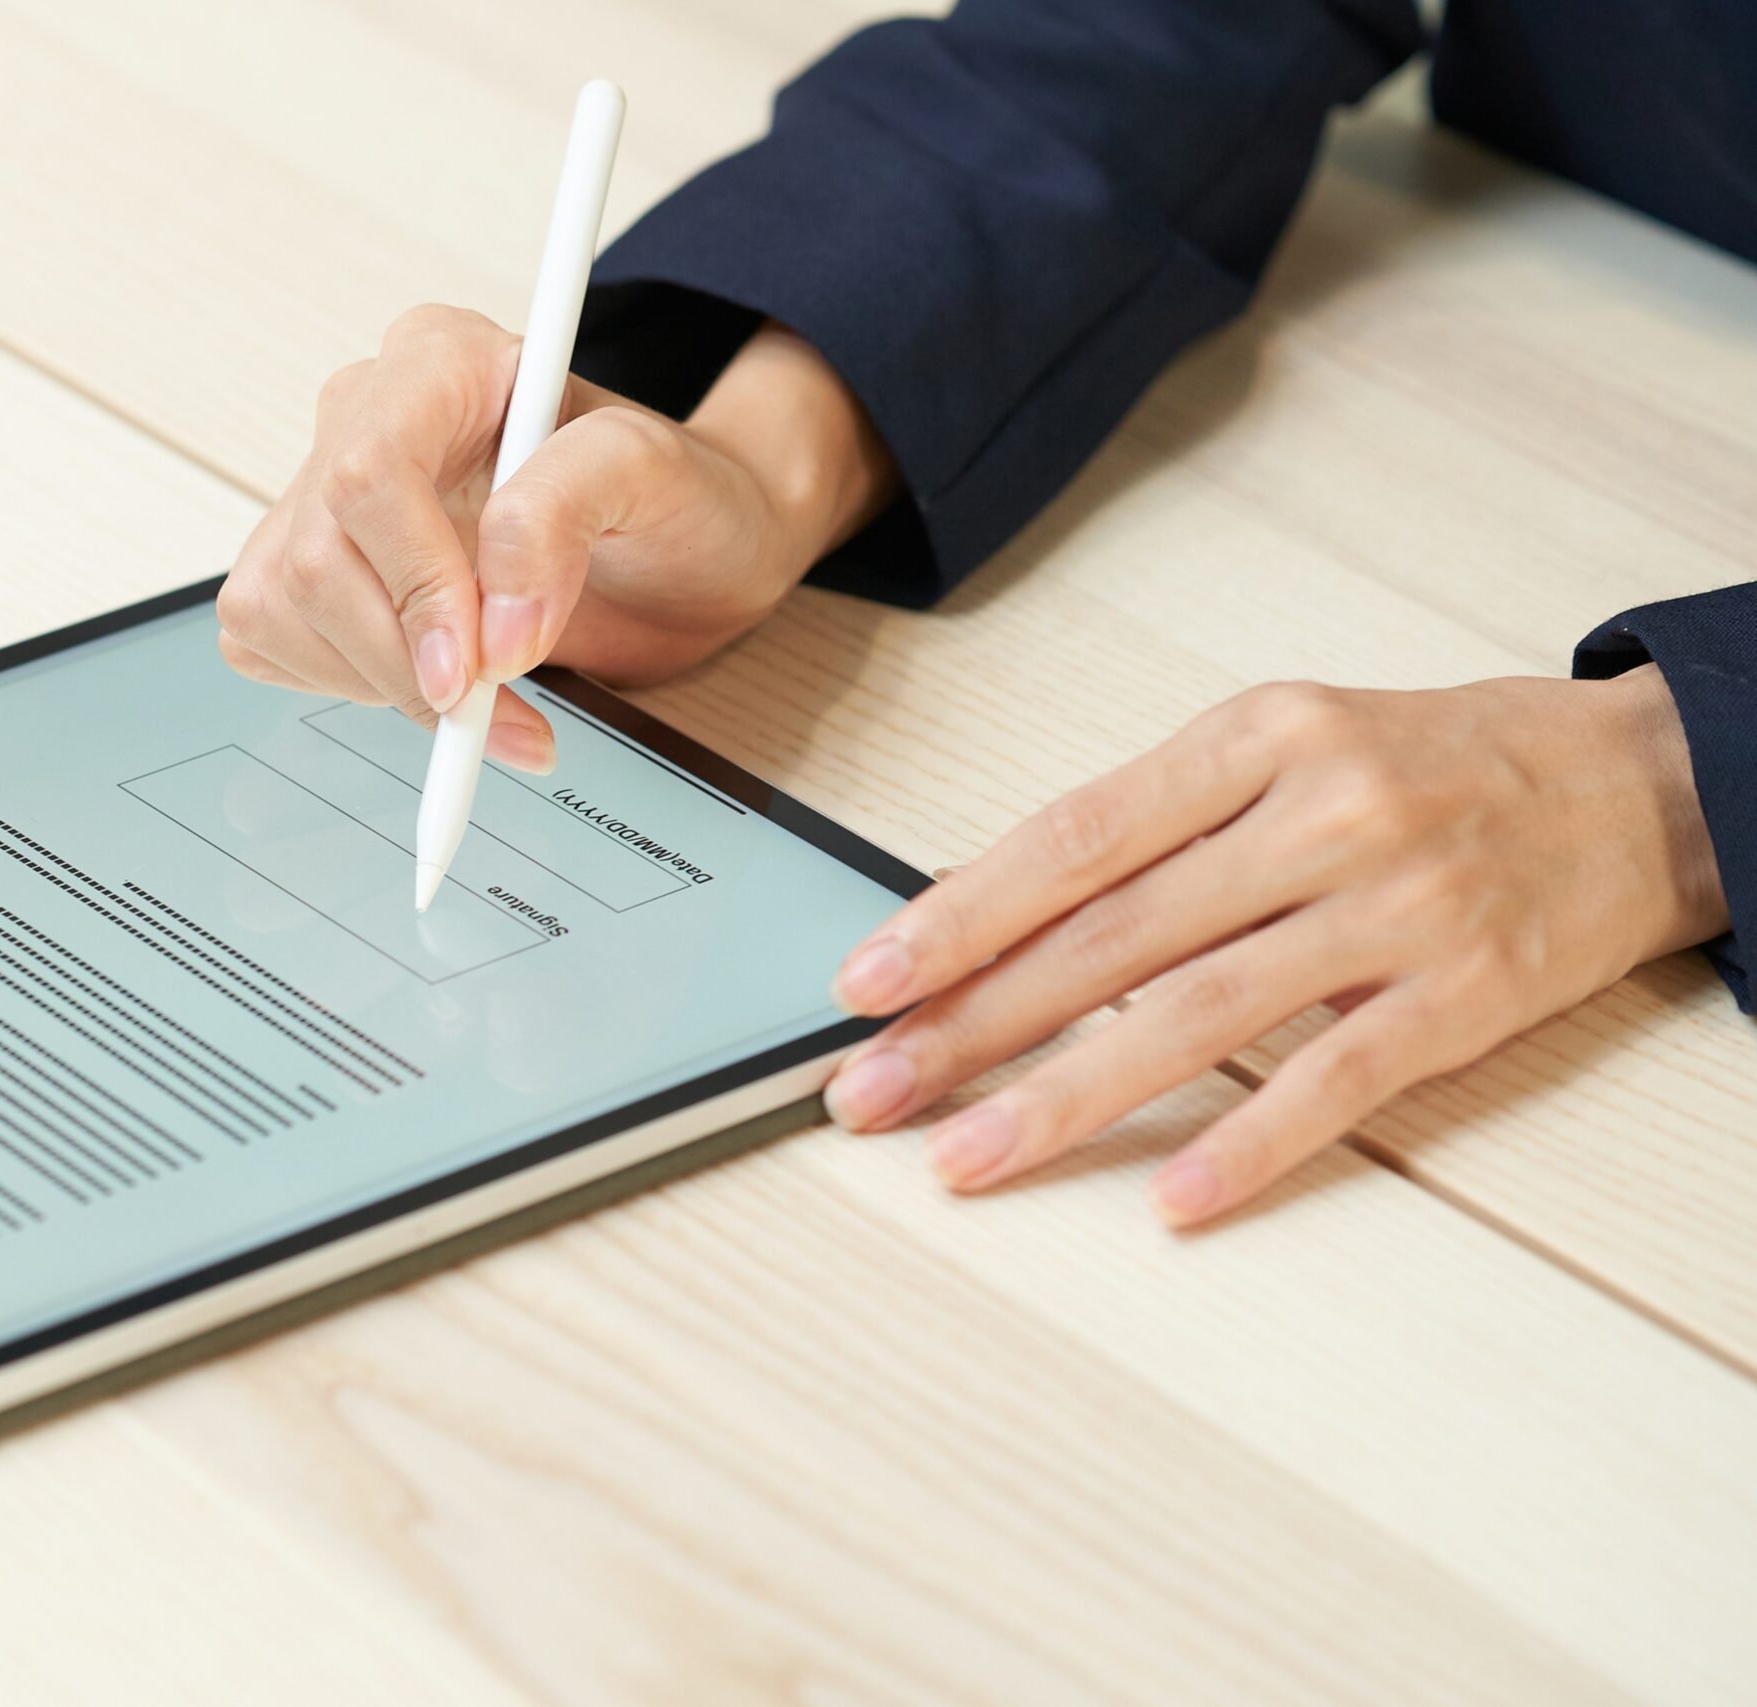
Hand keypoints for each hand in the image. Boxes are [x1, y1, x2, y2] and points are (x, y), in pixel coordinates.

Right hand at [216, 305, 891, 768]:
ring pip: (280, 606)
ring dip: (382, 686)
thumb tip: (493, 627)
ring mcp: (319, 489)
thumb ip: (567, 514)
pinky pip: (269, 638)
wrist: (667, 550)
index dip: (414, 584)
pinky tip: (427, 682)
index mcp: (440, 361)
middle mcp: (364, 413)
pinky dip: (350, 689)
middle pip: (316, 557)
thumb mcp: (655, 478)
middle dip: (403, 661)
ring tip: (483, 700)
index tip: (477, 669)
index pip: (371, 470)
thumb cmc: (666, 499)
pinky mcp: (298, 562)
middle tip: (491, 713)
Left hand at [824, 670, 1727, 1226]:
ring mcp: (1398, 905)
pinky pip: (1340, 1080)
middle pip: (1113, 934)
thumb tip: (980, 907)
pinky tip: (1171, 1198)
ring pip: (1199, 1012)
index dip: (960, 914)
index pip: (1075, 837)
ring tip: (967, 1157)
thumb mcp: (1279, 751)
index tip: (866, 980)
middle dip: (972, 1021)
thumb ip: (1147, 827)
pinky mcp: (1466, 995)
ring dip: (1066, 1095)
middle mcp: (1321, 812)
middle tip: (870, 1091)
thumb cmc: (1425, 767)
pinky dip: (1251, 1142)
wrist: (1638, 783)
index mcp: (1255, 738)